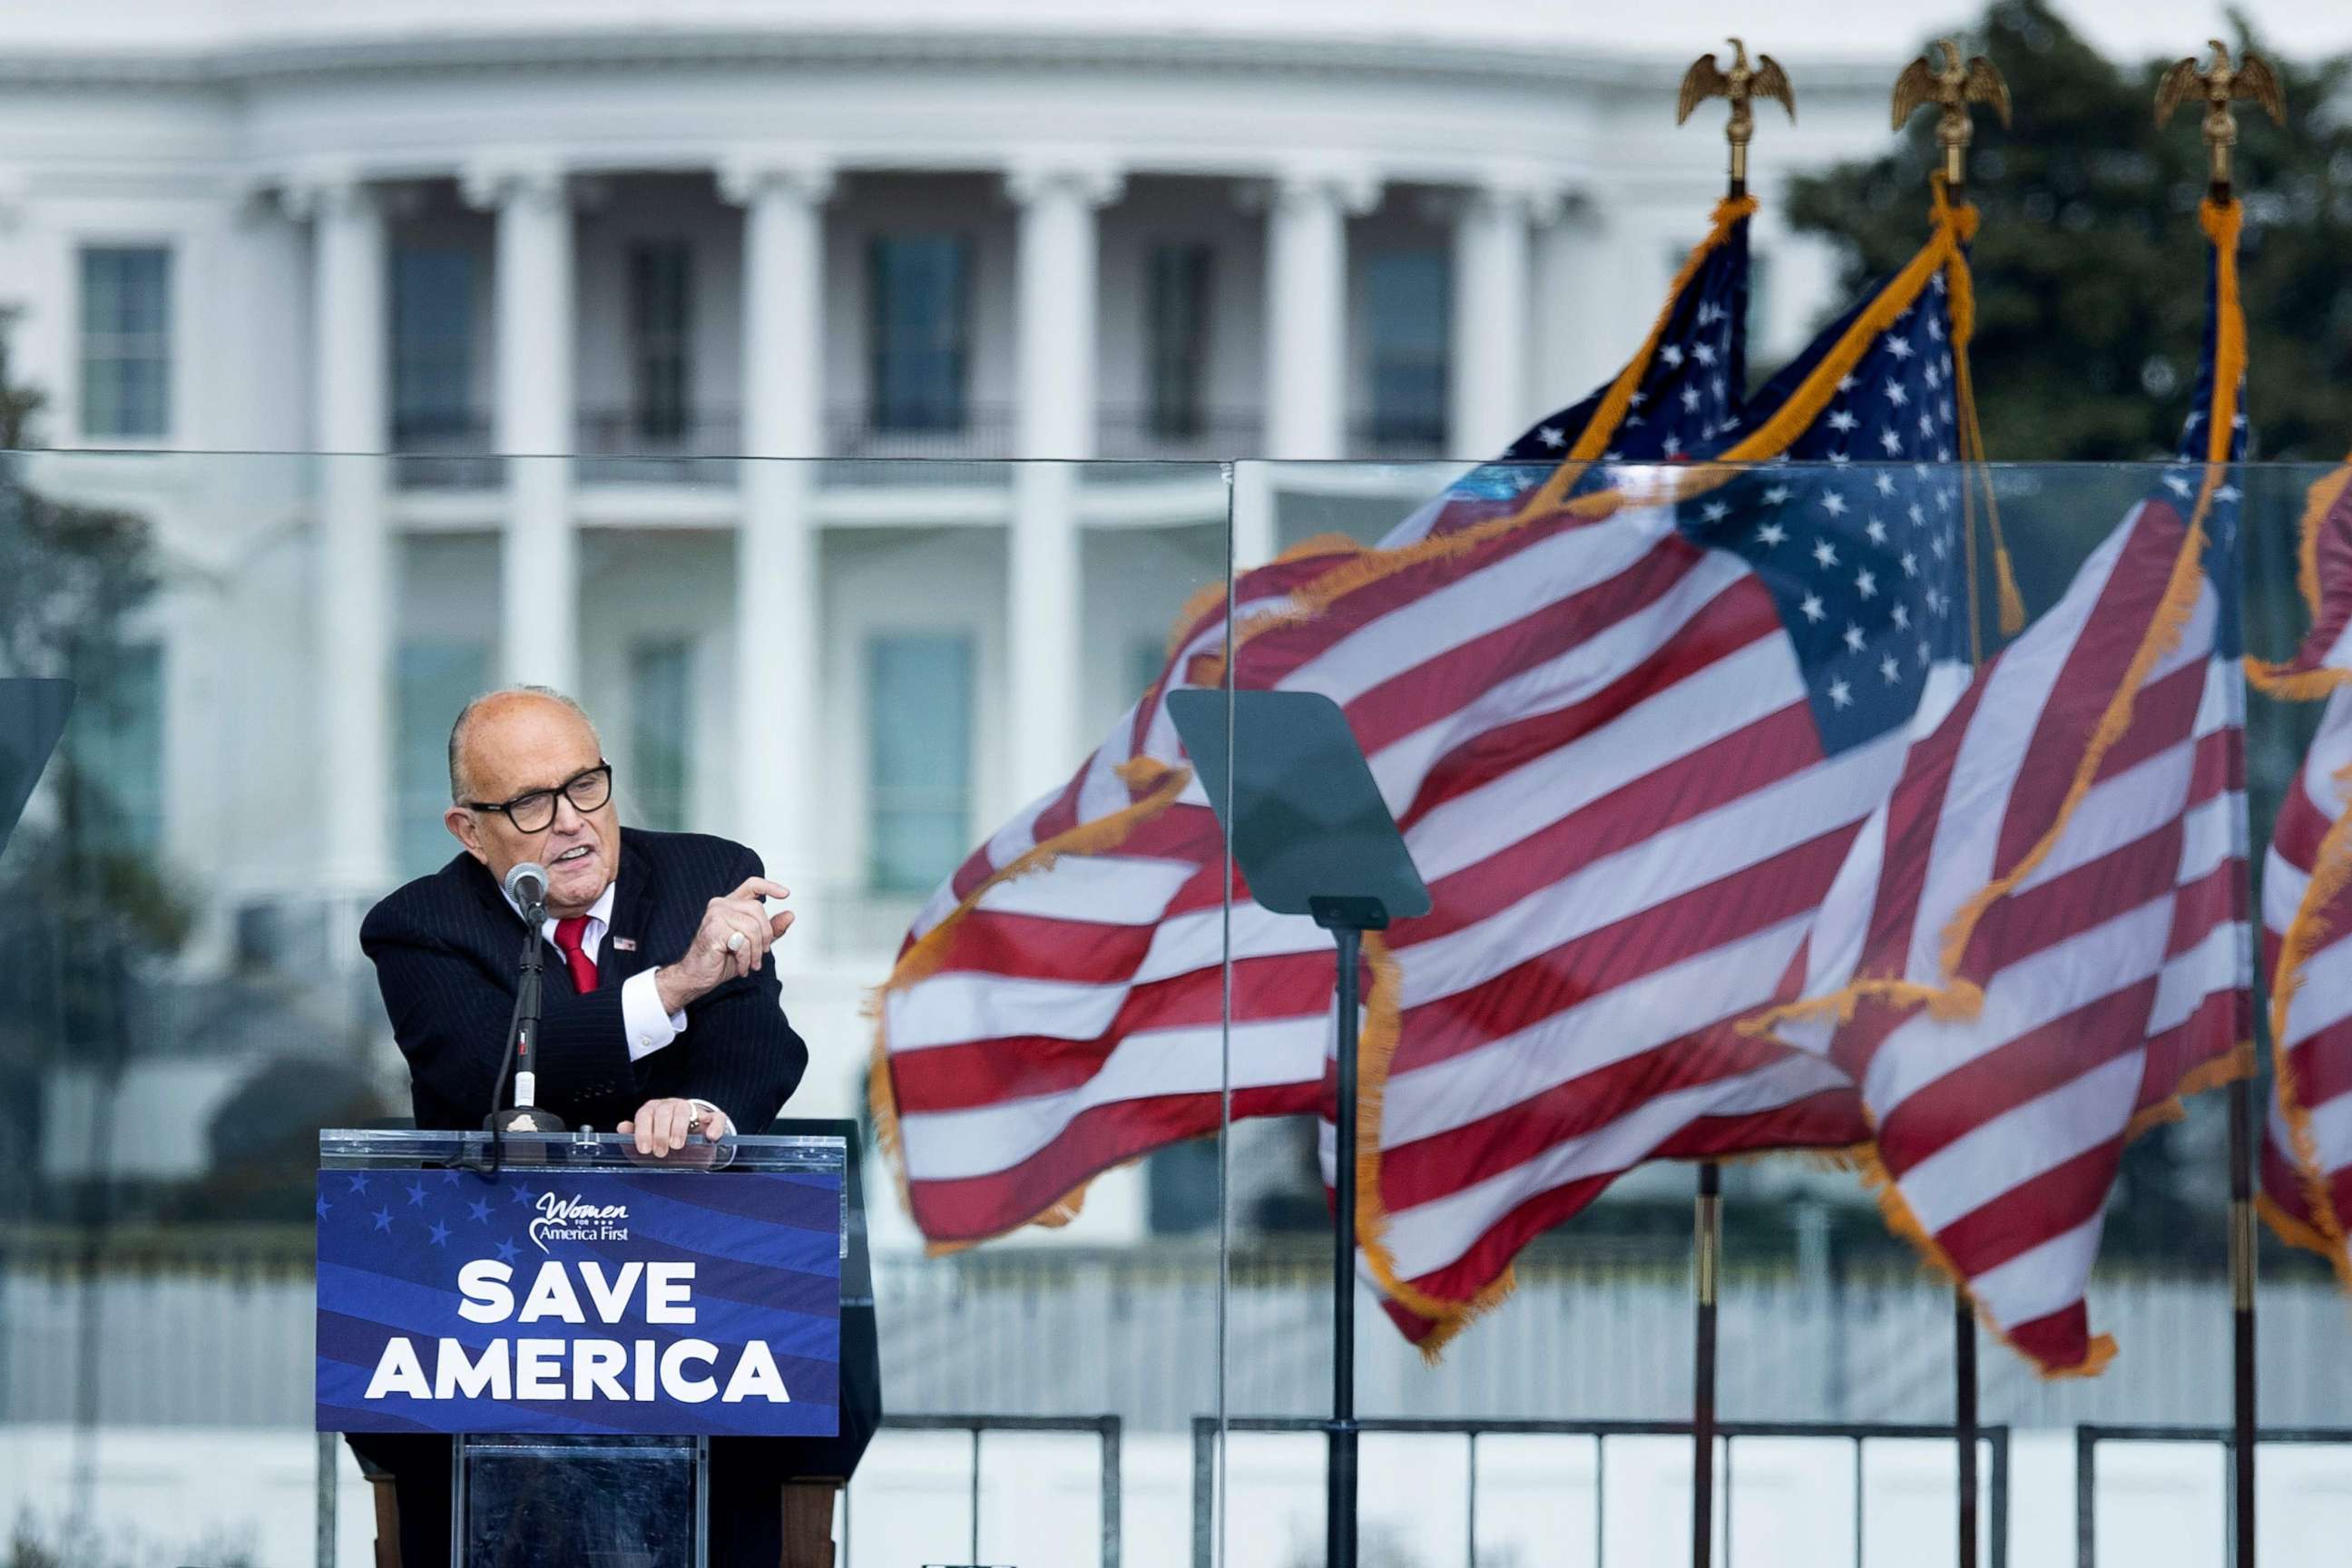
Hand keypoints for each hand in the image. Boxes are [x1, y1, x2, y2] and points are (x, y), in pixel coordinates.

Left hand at [617, 1098, 730, 1158]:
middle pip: (664, 1111)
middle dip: (660, 1132)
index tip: (645, 1149)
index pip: (645, 1114)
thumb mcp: (647, 1144)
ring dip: (679, 1128)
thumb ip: (633, 1137)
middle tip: (660, 1152)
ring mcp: (693, 1110)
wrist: (692, 1151)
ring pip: (685, 1109)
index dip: (643, 1131)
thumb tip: (622, 1127)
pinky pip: (717, 1117)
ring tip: (677, 1145)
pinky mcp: (712, 1118)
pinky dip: (715, 1127)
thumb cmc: (664, 1145)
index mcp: (653, 1110)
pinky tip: (710, 1138)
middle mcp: (671, 1106)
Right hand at [654, 877, 794, 1011]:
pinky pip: (742, 942)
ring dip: (756, 952)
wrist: (698, 976)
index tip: (786, 894)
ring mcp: (715, 916)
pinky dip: (746, 958)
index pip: (752, 885)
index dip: (770, 886)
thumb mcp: (753, 943)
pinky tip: (741, 966)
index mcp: (730, 905)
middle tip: (761, 954)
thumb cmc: (722, 959)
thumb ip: (771, 929)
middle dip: (766, 935)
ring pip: (752, 927)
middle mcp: (720, 905)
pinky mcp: (713, 930)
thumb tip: (790, 914)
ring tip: (751, 964)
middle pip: (758, 909)